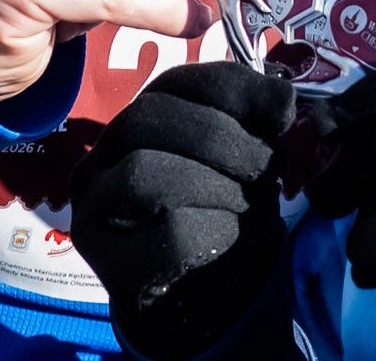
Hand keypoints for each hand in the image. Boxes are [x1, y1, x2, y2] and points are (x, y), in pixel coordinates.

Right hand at [71, 62, 296, 358]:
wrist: (202, 296)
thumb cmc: (222, 211)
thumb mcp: (246, 158)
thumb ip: (257, 121)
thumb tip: (283, 96)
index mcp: (139, 117)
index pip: (176, 80)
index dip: (234, 90)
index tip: (282, 115)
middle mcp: (103, 155)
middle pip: (148, 117)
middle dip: (223, 140)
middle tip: (267, 171)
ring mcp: (93, 207)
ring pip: (142, 172)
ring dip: (214, 187)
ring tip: (247, 209)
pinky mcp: (105, 261)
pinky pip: (163, 235)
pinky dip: (210, 233)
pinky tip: (227, 242)